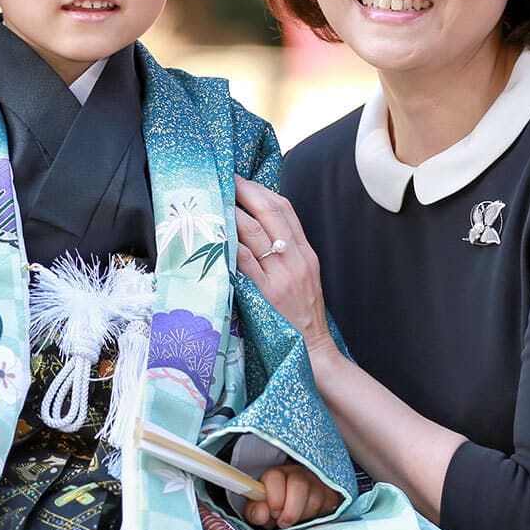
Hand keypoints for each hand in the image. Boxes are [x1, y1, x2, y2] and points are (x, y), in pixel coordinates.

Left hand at [231, 178, 334, 355]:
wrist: (313, 349)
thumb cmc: (303, 313)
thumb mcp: (303, 276)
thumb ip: (285, 251)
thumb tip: (256, 225)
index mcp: (306, 253)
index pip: (286, 210)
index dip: (262, 190)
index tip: (242, 180)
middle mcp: (297, 259)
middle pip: (271, 212)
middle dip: (246, 191)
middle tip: (225, 180)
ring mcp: (283, 275)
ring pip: (257, 232)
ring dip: (233, 212)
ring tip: (216, 201)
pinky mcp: (268, 292)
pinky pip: (246, 261)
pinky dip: (230, 243)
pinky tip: (217, 234)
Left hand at [243, 461, 341, 529]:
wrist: (297, 511)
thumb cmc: (276, 509)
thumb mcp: (261, 510)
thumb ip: (255, 512)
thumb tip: (261, 513)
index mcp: (276, 474)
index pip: (275, 477)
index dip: (274, 498)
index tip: (273, 512)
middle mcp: (298, 473)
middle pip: (298, 485)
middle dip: (290, 510)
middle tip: (283, 522)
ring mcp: (317, 482)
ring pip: (315, 498)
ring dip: (303, 516)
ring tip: (295, 522)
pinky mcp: (332, 494)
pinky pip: (328, 505)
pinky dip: (317, 517)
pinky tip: (308, 519)